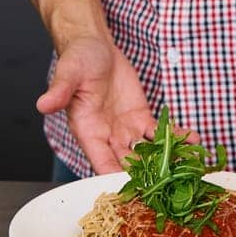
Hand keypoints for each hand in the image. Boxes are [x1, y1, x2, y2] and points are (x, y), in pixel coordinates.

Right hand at [36, 37, 189, 173]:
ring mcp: (125, 130)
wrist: (94, 45)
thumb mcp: (68, 73)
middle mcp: (107, 137)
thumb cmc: (77, 59)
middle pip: (127, 165)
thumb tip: (42, 104)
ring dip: (166, 162)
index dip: (116, 177)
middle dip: (147, 178)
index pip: (101, 163)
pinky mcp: (141, 118)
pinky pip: (159, 134)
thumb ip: (59, 91)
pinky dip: (175, 138)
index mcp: (87, 132)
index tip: (134, 191)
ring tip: (188, 167)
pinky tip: (193, 141)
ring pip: (147, 154)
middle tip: (170, 188)